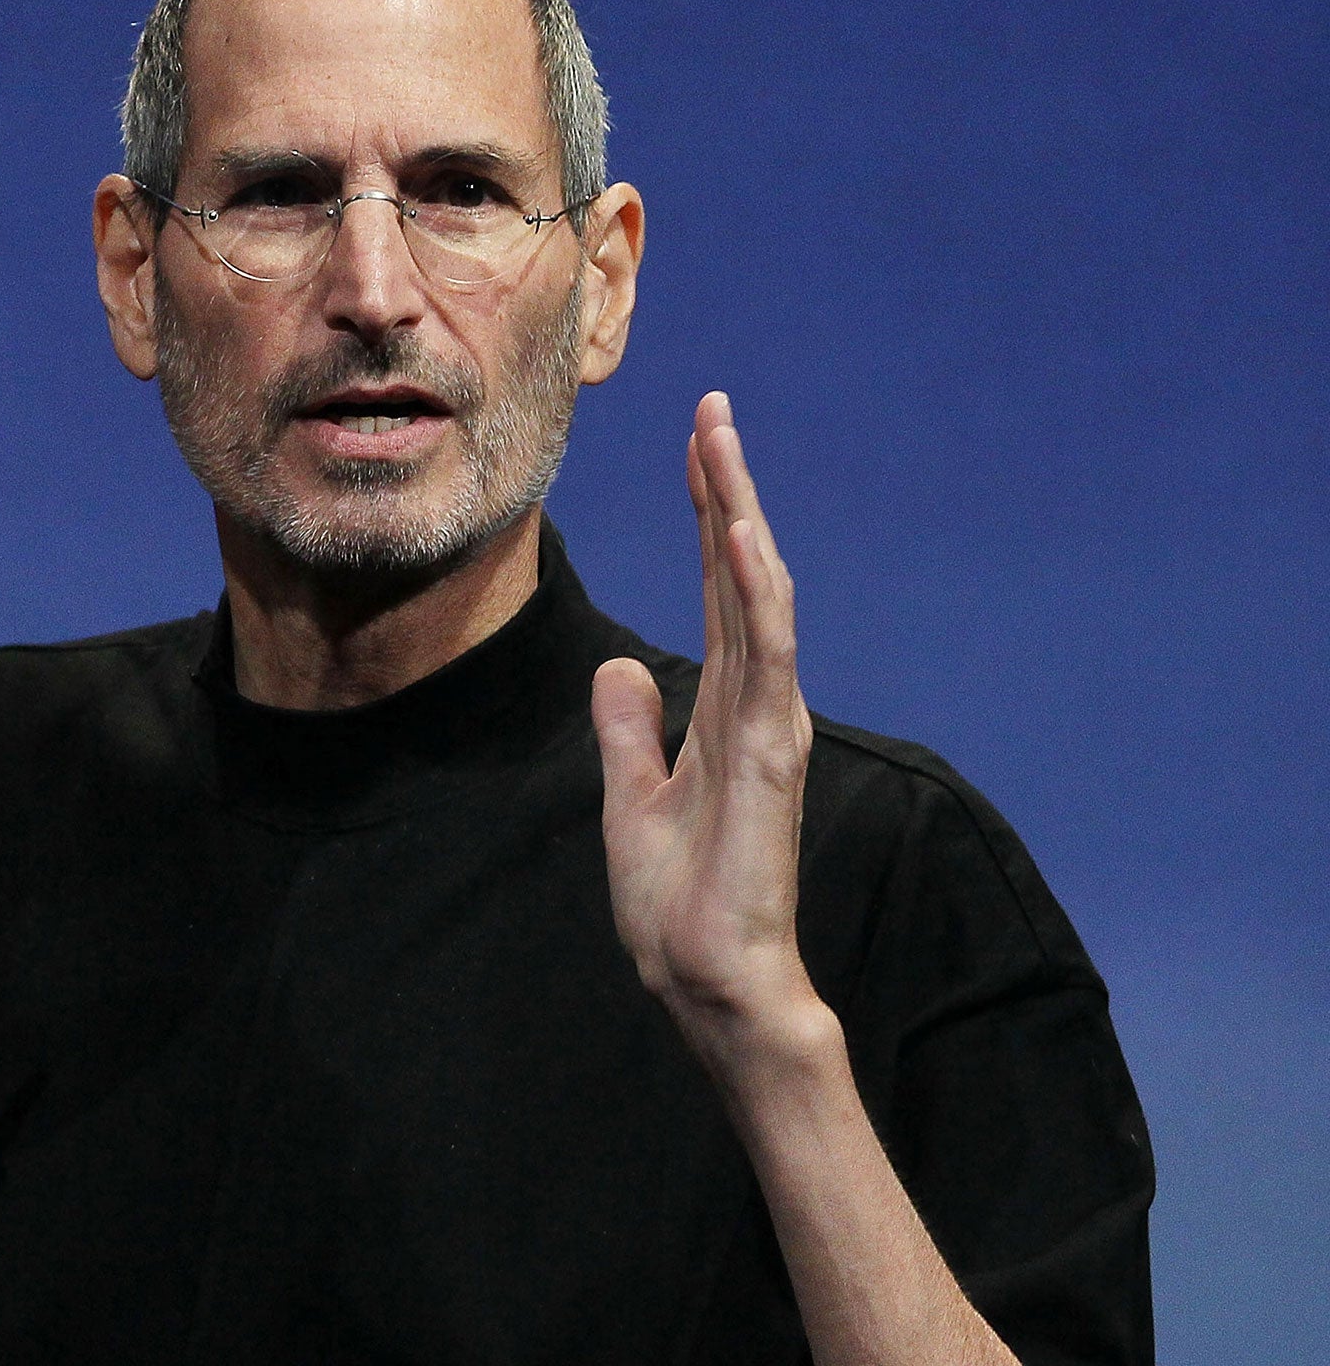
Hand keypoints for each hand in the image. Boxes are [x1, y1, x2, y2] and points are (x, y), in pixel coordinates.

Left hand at [592, 392, 818, 1056]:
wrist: (707, 982)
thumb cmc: (681, 906)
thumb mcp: (631, 799)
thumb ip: (630, 731)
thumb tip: (620, 670)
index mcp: (724, 710)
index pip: (718, 591)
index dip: (707, 516)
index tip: (696, 446)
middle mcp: (756, 702)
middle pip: (741, 574)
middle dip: (725, 490)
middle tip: (712, 410)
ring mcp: (769, 721)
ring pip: (759, 593)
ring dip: (740, 514)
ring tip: (721, 440)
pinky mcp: (771, 751)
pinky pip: (766, 652)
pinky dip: (756, 588)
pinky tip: (739, 531)